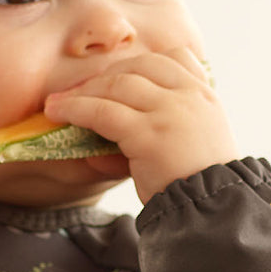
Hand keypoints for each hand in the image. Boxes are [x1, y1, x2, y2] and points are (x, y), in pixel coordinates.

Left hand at [43, 48, 236, 203]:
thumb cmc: (196, 189)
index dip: (138, 64)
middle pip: (140, 67)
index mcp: (206, 97)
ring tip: (58, 103)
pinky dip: (76, 109)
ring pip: (117, 85)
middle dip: (105, 75)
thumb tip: (100, 148)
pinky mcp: (149, 134)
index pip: (175, 57)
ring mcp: (171, 113)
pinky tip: (59, 113)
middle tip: (77, 90)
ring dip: (83, 91)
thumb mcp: (187, 149)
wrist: (212, 215)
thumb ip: (155, 132)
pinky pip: (103, 112)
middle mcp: (191, 97)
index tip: (113, 76)